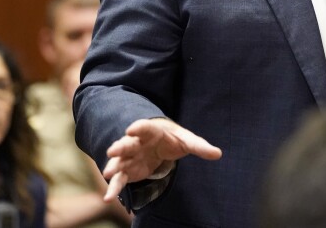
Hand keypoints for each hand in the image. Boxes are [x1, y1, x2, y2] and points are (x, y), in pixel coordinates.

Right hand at [102, 118, 221, 201]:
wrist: (161, 143)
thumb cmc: (173, 139)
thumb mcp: (187, 140)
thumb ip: (200, 147)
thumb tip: (218, 154)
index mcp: (151, 131)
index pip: (143, 127)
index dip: (138, 128)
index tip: (131, 129)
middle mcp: (137, 143)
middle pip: (127, 144)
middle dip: (120, 147)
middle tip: (113, 150)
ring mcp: (130, 157)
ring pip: (120, 161)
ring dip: (113, 166)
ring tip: (108, 174)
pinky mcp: (129, 171)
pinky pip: (120, 179)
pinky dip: (114, 187)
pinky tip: (108, 197)